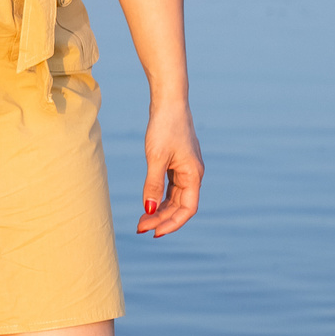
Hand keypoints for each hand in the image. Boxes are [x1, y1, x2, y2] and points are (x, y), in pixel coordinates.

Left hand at [135, 97, 202, 235]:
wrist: (169, 102)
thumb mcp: (156, 158)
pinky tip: (148, 204)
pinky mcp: (176, 163)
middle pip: (180, 206)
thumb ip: (153, 185)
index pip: (187, 209)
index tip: (154, 233)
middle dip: (162, 219)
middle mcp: (192, 174)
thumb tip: (148, 210)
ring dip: (159, 210)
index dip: (172, 223)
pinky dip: (159, 197)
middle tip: (140, 228)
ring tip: (141, 221)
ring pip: (174, 198)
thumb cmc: (165, 127)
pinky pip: (170, 187)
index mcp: (193, 175)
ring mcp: (185, 169)